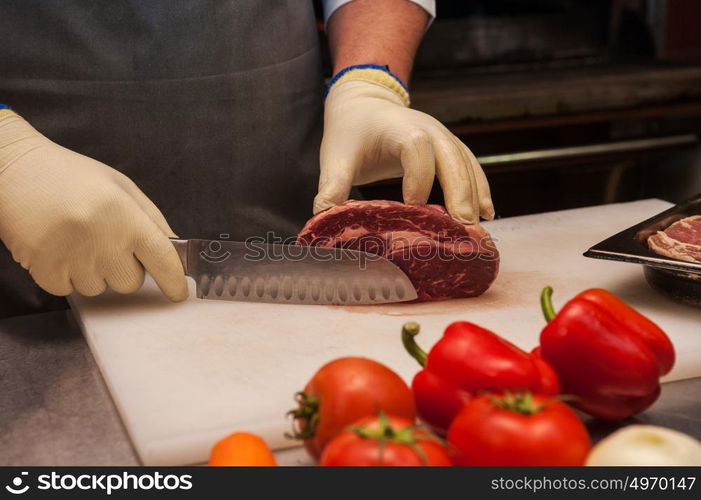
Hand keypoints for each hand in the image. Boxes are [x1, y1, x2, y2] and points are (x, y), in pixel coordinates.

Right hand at [0, 111, 187, 299]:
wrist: (14, 169)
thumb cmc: (72, 176)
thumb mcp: (121, 187)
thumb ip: (151, 219)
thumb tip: (172, 251)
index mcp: (127, 216)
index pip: (163, 259)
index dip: (174, 281)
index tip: (178, 293)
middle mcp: (103, 240)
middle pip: (131, 282)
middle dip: (125, 268)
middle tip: (107, 242)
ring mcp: (72, 257)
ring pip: (100, 289)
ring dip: (95, 272)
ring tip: (78, 241)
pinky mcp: (43, 269)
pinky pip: (68, 291)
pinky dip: (67, 276)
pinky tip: (60, 249)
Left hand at [315, 75, 493, 223]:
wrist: (364, 103)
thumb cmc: (349, 132)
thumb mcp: (335, 158)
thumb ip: (331, 188)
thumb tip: (322, 223)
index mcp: (399, 128)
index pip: (416, 149)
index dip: (418, 178)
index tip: (412, 209)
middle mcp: (429, 129)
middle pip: (452, 158)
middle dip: (459, 193)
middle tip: (461, 229)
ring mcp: (444, 137)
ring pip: (467, 164)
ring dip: (474, 196)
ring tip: (475, 230)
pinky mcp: (450, 148)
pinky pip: (472, 166)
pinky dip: (481, 189)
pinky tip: (487, 214)